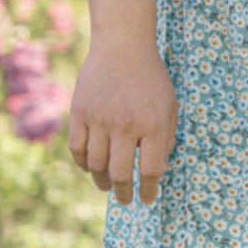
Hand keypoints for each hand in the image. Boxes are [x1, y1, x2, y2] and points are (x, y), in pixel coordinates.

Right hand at [67, 32, 178, 204]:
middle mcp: (126, 125)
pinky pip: (77, 148)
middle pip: (119, 173)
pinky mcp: (80, 112)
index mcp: (154, 125)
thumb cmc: (152, 78)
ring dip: (101, 181)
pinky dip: (83, 163)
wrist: (123, 47)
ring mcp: (100, 119)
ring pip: (96, 164)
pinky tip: (90, 168)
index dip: (148, 190)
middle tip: (126, 201)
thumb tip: (157, 169)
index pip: (150, 170)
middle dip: (123, 193)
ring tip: (107, 187)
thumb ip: (166, 137)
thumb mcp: (170, 106)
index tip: (147, 200)